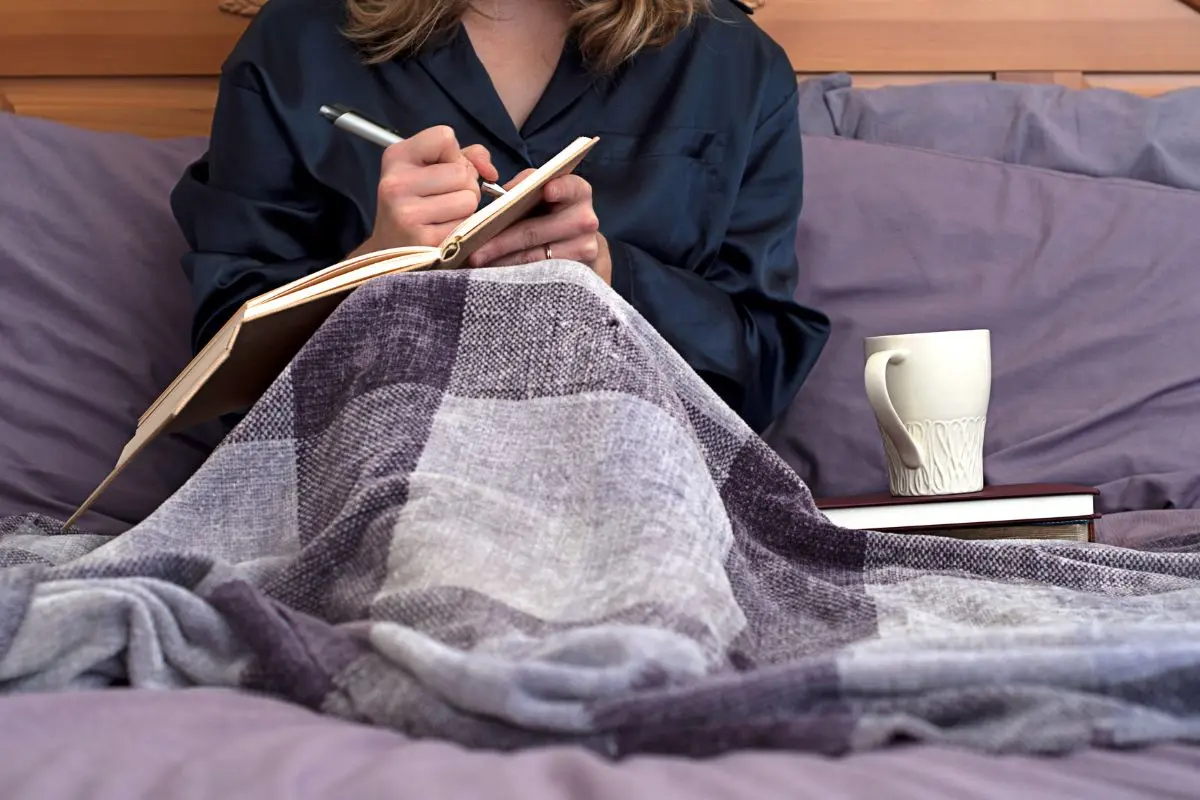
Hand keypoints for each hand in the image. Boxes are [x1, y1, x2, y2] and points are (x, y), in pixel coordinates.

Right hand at [355, 126, 498, 253]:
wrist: (392, 250)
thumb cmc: (417, 203)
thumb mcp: (432, 169)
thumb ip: (467, 157)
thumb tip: (490, 171)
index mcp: (397, 156)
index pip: (444, 137)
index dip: (455, 156)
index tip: (444, 170)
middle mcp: (396, 182)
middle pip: (462, 173)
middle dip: (465, 187)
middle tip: (444, 200)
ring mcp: (406, 212)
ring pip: (469, 199)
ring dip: (466, 210)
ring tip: (444, 216)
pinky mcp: (422, 240)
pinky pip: (465, 225)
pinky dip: (462, 229)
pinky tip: (443, 232)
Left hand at [467, 172, 611, 284]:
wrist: (578, 242)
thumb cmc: (550, 210)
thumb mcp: (542, 192)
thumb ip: (525, 185)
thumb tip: (504, 194)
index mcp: (578, 191)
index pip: (569, 187)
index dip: (558, 188)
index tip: (545, 190)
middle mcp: (586, 219)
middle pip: (535, 230)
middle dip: (500, 241)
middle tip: (473, 249)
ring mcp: (584, 248)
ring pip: (533, 256)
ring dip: (501, 259)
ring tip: (477, 261)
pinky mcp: (576, 272)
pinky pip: (537, 273)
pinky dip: (513, 272)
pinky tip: (495, 272)